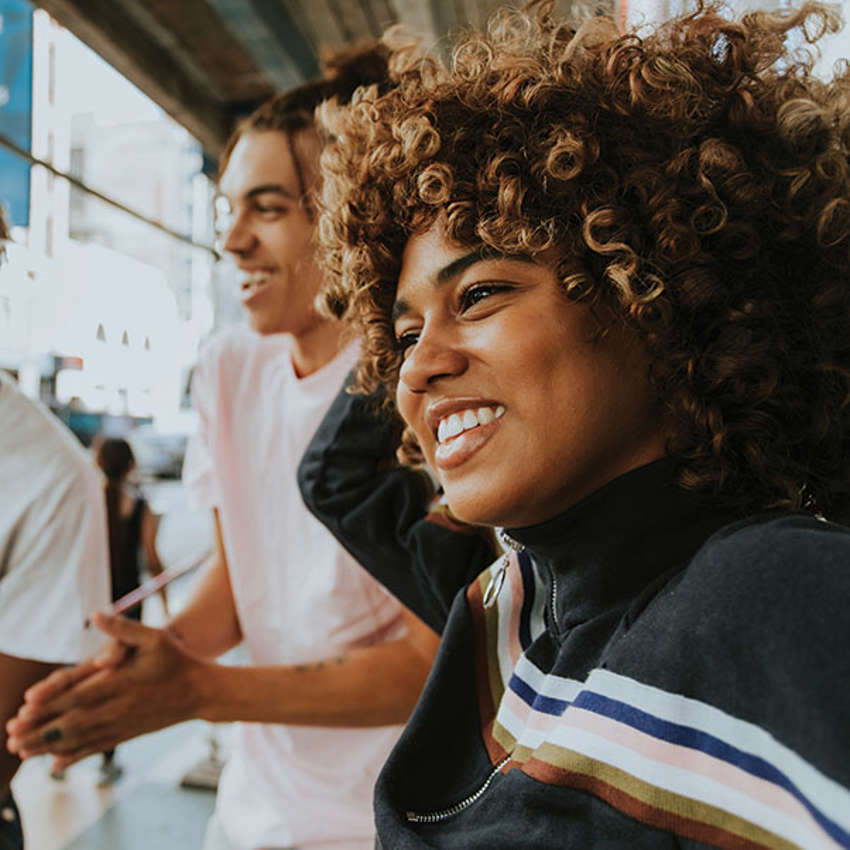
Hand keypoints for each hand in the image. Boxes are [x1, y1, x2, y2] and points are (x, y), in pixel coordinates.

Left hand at [5, 613, 204, 768]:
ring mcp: (121, 725)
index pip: (78, 695)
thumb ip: (123, 629)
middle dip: (39, 730)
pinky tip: (53, 765)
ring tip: (20, 752)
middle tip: (11, 734)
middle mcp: (118, 708)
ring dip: (47, 747)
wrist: (200, 692)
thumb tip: (96, 615)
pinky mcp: (126, 734)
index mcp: (121, 684)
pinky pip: (95, 748)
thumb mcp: (154, 637)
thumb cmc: (175, 660)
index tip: (25, 707)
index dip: (50, 702)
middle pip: (72, 722)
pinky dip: (72, 757)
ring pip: (79, 739)